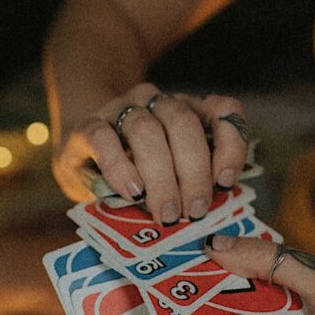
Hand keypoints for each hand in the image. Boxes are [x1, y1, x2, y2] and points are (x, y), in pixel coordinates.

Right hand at [52, 82, 249, 224]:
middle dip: (193, 171)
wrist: (83, 157)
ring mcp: (120, 109)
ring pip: (146, 130)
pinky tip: (132, 193)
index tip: (226, 182)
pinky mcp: (87, 127)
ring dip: (161, 176)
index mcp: (188, 110)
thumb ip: (191, 183)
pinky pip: (104, 140)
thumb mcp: (172, 176)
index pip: (222, 111)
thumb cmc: (136, 174)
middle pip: (182, 123)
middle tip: (193, 211)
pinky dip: (121, 169)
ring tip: (166, 213)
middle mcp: (157, 102)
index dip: (230, 144)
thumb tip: (207, 211)